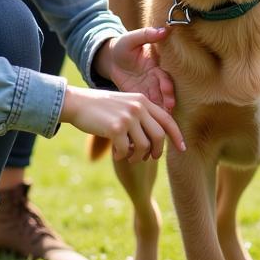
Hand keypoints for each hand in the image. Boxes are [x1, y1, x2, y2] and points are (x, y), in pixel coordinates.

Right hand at [60, 84, 184, 161]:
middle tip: (149, 158)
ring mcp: (128, 117)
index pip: (167, 120)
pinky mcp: (116, 128)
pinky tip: (115, 154)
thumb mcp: (124, 105)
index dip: (177, 136)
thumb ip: (140, 116)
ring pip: (144, 146)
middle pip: (159, 136)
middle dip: (157, 151)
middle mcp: (138, 107)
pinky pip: (127, 150)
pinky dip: (122, 156)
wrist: (77, 103)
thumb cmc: (100, 107)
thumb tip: (155, 138)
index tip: (182, 149)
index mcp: (143, 100)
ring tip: (129, 156)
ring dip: (137, 157)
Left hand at [96, 27, 175, 111]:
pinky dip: (150, 114)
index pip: (165, 76)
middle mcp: (155, 78)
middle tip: (169, 108)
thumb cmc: (122, 46)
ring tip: (163, 119)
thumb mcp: (131, 39)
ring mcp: (148, 88)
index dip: (167, 85)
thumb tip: (164, 30)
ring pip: (158, 101)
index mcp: (156, 65)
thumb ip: (146, 34)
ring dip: (161, 110)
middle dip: (167, 100)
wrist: (111, 59)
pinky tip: (151, 122)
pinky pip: (147, 107)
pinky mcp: (140, 96)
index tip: (168, 91)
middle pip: (164, 92)